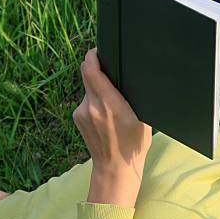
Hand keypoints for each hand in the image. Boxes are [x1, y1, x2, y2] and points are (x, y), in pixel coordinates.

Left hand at [72, 47, 152, 206]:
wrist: (115, 167)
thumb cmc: (134, 144)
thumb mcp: (142, 117)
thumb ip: (129, 96)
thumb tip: (125, 79)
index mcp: (110, 104)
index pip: (91, 70)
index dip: (94, 56)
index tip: (99, 51)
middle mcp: (92, 106)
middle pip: (87, 74)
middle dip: (97, 69)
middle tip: (109, 71)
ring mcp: (81, 112)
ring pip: (87, 88)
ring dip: (97, 88)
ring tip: (112, 102)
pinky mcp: (77, 117)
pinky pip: (86, 100)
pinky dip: (94, 101)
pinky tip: (105, 114)